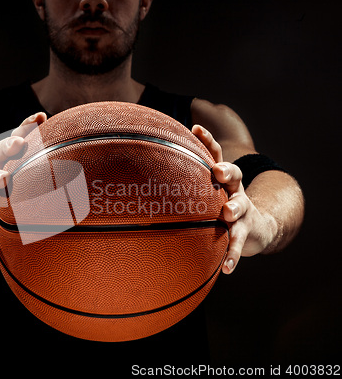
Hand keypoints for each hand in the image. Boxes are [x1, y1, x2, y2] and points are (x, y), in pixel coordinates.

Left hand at [192, 125, 276, 273]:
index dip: (208, 141)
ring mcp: (242, 210)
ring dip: (234, 208)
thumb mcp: (206, 193)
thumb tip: (141, 180)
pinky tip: (227, 269)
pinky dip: (233, 255)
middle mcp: (234, 190)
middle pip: (235, 175)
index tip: (196, 128)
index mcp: (221, 179)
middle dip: (227, 171)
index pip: (216, 154)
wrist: (257, 227)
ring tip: (227, 214)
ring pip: (241, 206)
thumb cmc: (219, 206)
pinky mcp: (246, 231)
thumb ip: (183, 185)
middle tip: (217, 172)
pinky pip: (239, 244)